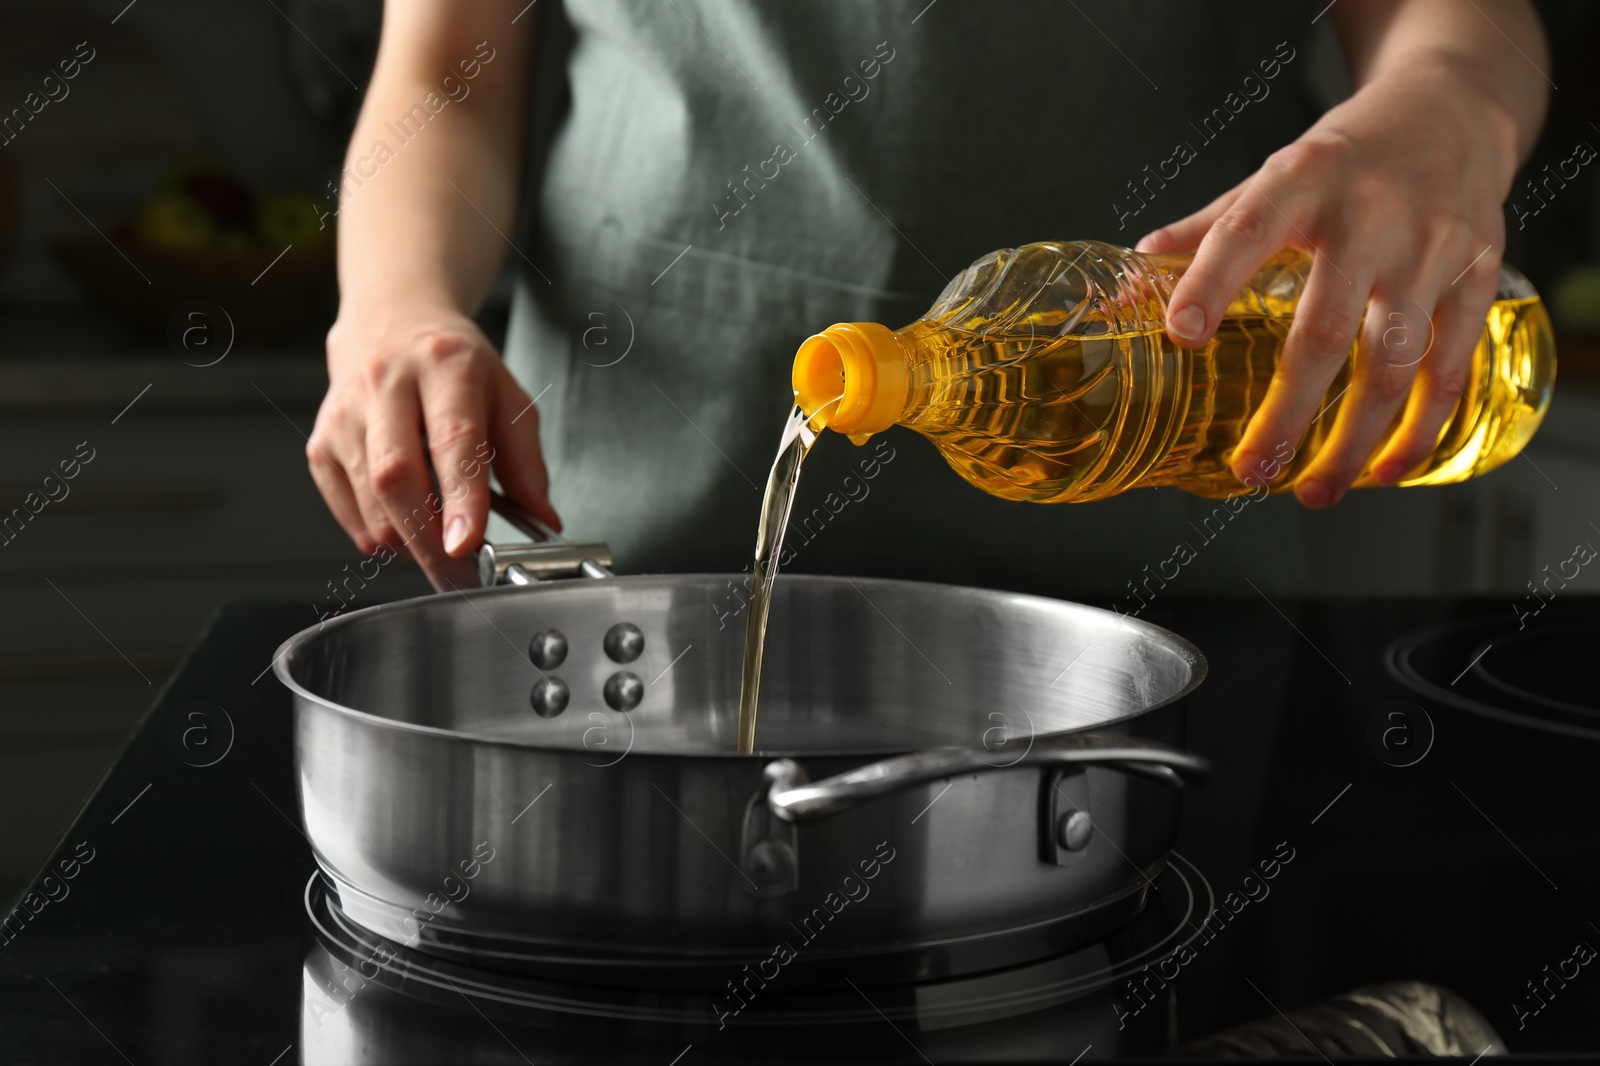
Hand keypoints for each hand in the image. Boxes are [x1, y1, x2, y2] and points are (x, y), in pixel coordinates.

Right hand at [309, 306, 560, 589]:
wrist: (392, 325)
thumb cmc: (454, 367)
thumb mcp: (507, 397)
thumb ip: (527, 462)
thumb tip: (544, 520)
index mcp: (445, 367)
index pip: (452, 439)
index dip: (460, 498)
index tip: (468, 543)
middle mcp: (386, 384)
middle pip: (397, 477)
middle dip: (430, 539)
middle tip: (461, 574)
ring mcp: (344, 415)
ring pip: (369, 502)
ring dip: (408, 543)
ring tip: (440, 547)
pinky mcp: (319, 445)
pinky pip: (347, 512)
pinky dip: (379, 537)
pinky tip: (406, 528)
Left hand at [1136, 57, 1520, 507]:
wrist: (1453, 109)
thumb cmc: (1344, 158)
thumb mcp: (1272, 175)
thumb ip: (1205, 231)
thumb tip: (1131, 279)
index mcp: (1300, 182)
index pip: (1243, 232)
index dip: (1209, 283)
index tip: (1180, 335)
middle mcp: (1369, 214)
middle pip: (1323, 329)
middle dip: (1287, 411)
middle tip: (1252, 471)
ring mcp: (1431, 246)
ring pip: (1394, 362)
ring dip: (1354, 439)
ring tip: (1316, 490)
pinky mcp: (1478, 273)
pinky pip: (1452, 365)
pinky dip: (1422, 428)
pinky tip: (1388, 468)